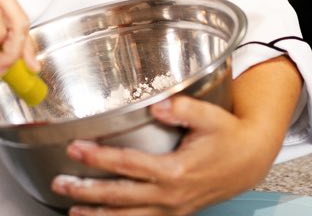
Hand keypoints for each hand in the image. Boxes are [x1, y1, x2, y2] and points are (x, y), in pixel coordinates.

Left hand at [51, 95, 281, 214]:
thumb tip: (157, 106)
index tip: (76, 149)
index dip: (100, 158)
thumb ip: (182, 108)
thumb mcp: (209, 116)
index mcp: (175, 171)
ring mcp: (173, 208)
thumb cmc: (228, 136)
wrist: (251, 160)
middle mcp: (171, 195)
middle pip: (121, 196)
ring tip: (71, 210)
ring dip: (98, 214)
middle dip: (88, 191)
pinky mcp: (175, 212)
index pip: (129, 164)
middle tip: (60, 183)